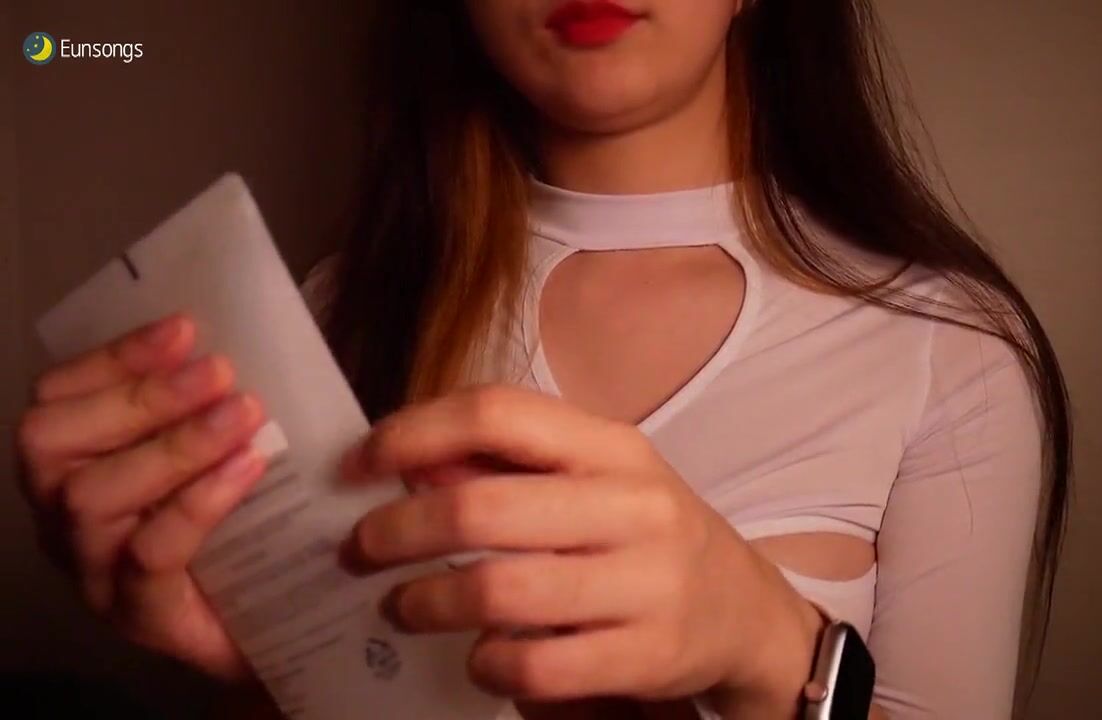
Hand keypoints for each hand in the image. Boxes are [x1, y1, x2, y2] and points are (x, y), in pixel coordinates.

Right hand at [16, 315, 267, 681]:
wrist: (270, 625)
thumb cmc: (236, 528)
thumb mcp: (217, 454)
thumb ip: (206, 403)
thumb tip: (230, 340)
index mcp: (72, 464)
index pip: (59, 396)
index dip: (115, 356)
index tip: (183, 327)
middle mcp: (61, 517)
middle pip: (53, 441)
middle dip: (140, 396)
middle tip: (221, 372)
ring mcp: (92, 570)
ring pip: (92, 496)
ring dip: (173, 444)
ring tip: (245, 413)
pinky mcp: (137, 615)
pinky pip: (148, 553)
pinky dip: (199, 502)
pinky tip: (249, 467)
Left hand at [342, 385, 823, 717]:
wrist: (743, 611)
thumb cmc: (643, 535)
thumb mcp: (593, 480)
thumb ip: (510, 464)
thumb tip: (409, 464)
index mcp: (613, 446)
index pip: (497, 413)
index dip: (412, 433)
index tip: (357, 463)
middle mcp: (635, 505)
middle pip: (483, 507)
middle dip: (397, 530)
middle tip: (360, 549)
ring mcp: (648, 582)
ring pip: (501, 590)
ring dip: (427, 602)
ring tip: (401, 607)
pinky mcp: (650, 654)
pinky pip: (538, 664)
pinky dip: (487, 662)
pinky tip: (477, 656)